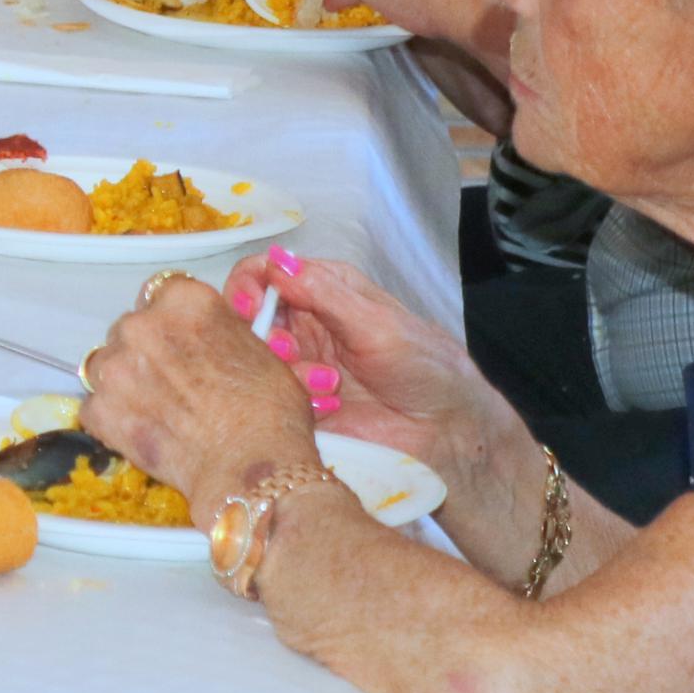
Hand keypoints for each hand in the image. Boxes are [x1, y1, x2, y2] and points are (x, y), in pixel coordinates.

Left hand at [78, 274, 324, 522]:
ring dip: (125, 382)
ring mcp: (115, 366)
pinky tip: (143, 435)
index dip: (172, 320)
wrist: (253, 467)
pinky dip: (113, 420)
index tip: (181, 341)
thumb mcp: (259, 350)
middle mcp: (142, 323)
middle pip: (132, 327)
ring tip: (156, 412)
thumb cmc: (271, 413)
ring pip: (107, 365)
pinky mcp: (99, 409)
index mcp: (185, 300)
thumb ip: (220, 333)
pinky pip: (96, 408)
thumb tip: (209, 341)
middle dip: (147, 352)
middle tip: (172, 384)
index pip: (162, 292)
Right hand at [221, 248, 529, 502]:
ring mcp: (298, 365)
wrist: (445, 429)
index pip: (263, 272)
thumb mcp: (375, 322)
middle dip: (260, 333)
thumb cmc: (423, 366)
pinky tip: (332, 406)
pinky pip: (273, 396)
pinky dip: (298, 399)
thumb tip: (275, 263)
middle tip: (287, 351)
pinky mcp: (298, 403)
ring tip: (330, 384)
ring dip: (287, 370)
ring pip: (258, 358)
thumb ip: (323, 293)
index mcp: (322, 289)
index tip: (251, 306)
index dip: (248, 285)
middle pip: (248, 316)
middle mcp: (303, 324)